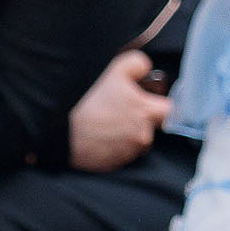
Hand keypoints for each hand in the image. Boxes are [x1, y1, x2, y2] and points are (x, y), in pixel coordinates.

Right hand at [69, 51, 172, 171]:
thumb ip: (138, 65)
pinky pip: (117, 155)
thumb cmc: (88, 96)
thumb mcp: (115, 68)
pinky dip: (110, 147)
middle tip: (116, 110)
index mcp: (145, 113)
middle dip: (138, 120)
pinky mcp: (111, 165)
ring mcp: (126, 154)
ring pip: (133, 143)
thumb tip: (145, 69)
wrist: (58, 126)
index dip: (161, 104)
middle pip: (149, 128)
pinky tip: (95, 136)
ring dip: (123, 135)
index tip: (151, 101)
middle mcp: (141, 137)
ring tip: (102, 123)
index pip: (171, 112)